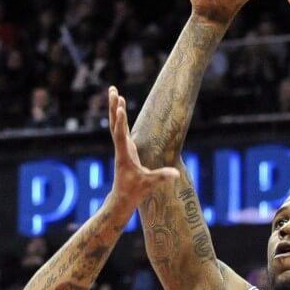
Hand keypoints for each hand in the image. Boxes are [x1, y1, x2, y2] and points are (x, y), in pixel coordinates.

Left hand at [107, 87, 177, 202]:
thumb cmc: (134, 192)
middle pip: (115, 124)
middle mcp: (120, 148)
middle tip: (112, 90)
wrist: (122, 198)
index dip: (120, 122)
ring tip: (113, 91)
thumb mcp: (149, 185)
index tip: (119, 107)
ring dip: (114, 108)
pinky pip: (120, 128)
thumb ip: (162, 177)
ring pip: (116, 124)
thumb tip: (176, 174)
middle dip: (113, 107)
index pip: (121, 135)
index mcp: (124, 155)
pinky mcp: (124, 148)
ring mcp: (122, 147)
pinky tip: (119, 107)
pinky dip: (120, 116)